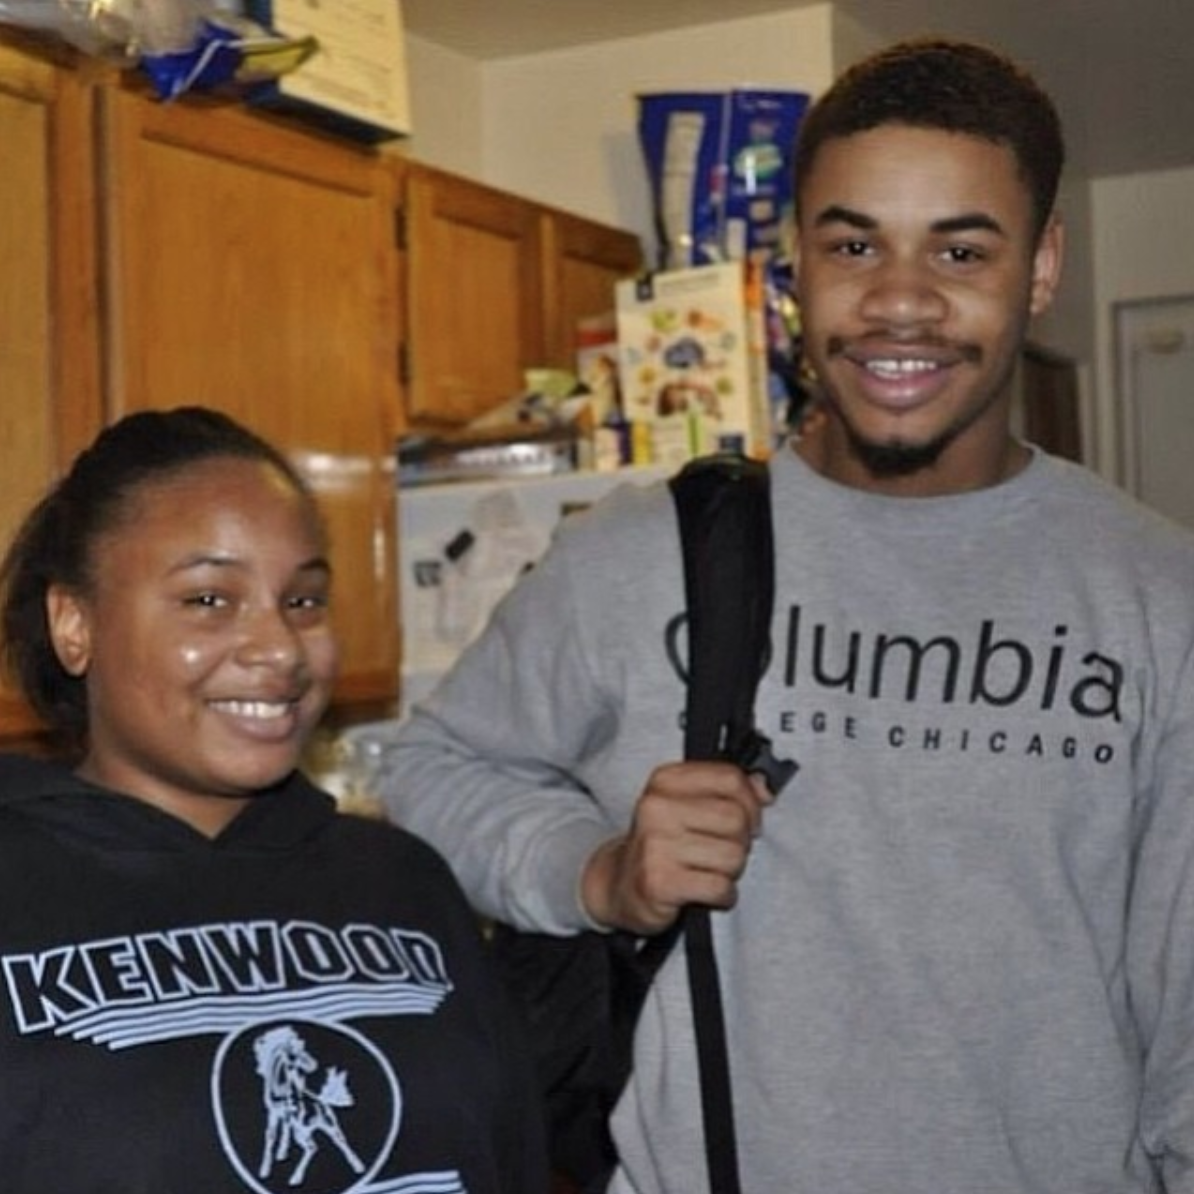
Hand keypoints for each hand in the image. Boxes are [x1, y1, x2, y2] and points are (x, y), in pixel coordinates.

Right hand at [580, 760, 773, 934]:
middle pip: (736, 818)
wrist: (619, 885)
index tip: (747, 819)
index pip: (730, 778)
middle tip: (720, 851)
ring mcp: (655, 844)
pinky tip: (704, 891)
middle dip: (740, 842)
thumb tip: (765, 787)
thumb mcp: (688, 806)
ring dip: (730, 872)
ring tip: (707, 871)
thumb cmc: (661, 845)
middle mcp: (656, 807)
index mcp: (665, 781)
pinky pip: (720, 887)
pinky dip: (722, 895)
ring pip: (733, 855)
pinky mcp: (659, 882)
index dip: (751, 803)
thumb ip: (729, 791)